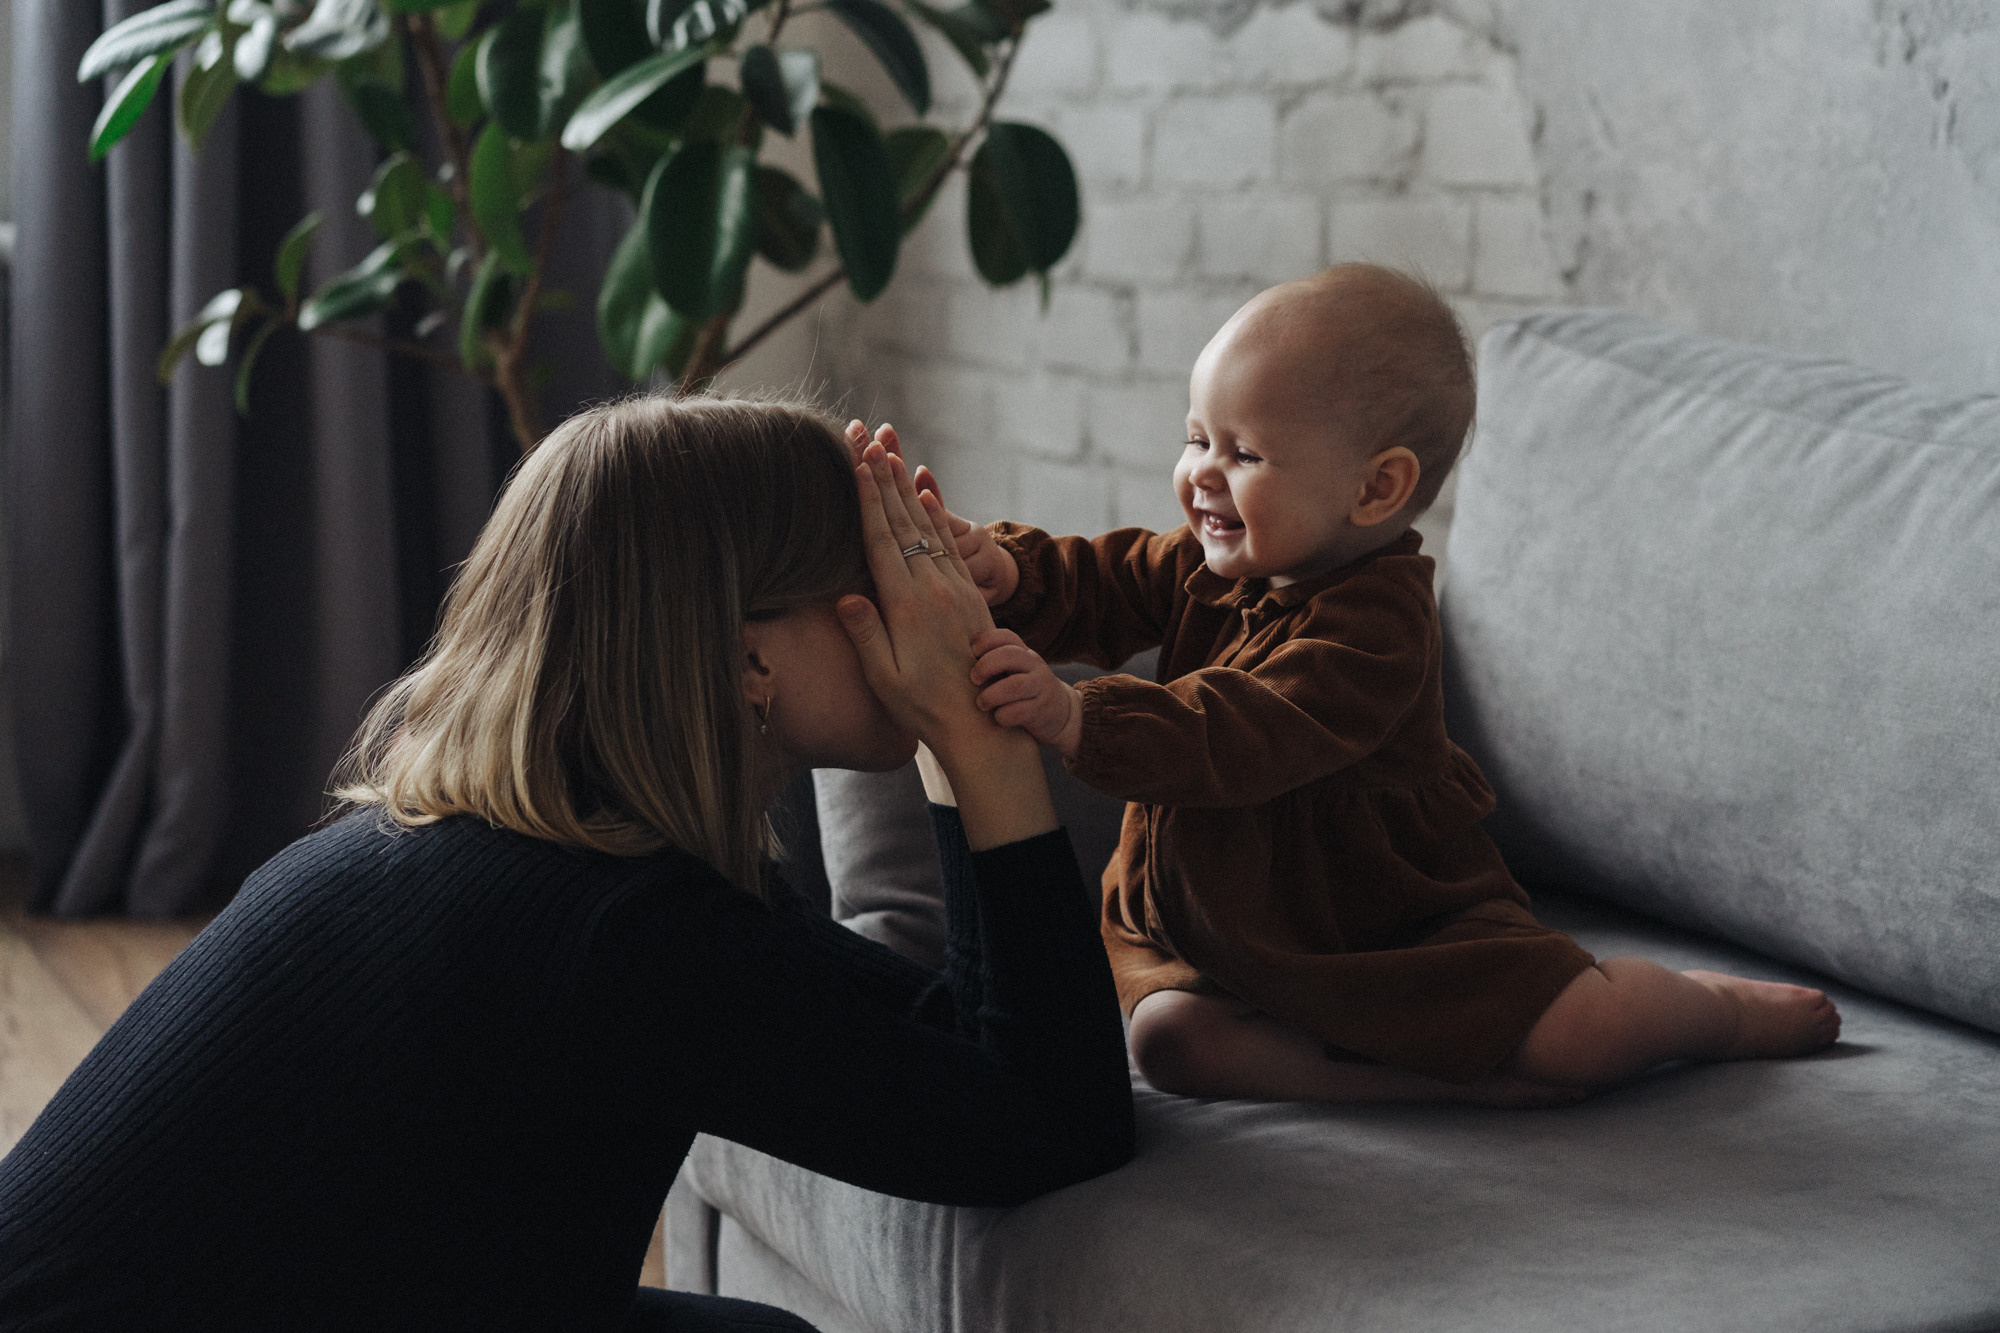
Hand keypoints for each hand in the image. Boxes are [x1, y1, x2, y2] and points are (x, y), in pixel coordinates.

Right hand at [838, 441, 1057, 847]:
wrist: (982, 723)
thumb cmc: (923, 707)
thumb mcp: (886, 679)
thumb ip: (867, 635)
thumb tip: (844, 596)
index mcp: (906, 605)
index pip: (881, 538)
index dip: (867, 495)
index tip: (857, 457)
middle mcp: (933, 587)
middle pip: (902, 519)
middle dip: (881, 473)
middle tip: (864, 434)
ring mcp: (954, 587)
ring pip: (927, 525)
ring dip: (907, 485)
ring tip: (890, 449)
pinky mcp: (969, 594)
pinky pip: (950, 544)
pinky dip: (936, 514)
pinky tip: (926, 493)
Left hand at [970, 629, 1083, 759]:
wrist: (1060, 713)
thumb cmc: (1023, 690)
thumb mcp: (1014, 670)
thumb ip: (994, 661)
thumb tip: (951, 655)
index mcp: (1023, 652)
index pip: (1006, 636)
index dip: (986, 641)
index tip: (971, 653)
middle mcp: (1034, 665)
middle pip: (1010, 656)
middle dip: (986, 666)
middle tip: (974, 679)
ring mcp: (1041, 687)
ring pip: (1016, 685)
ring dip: (992, 695)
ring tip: (981, 703)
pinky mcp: (1042, 711)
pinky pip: (1020, 711)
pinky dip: (1003, 716)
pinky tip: (998, 718)